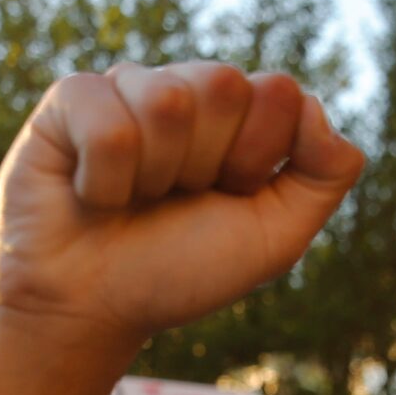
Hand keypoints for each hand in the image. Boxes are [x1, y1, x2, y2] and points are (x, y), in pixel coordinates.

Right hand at [0, 62, 362, 352]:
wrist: (95, 311)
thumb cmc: (180, 272)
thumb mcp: (275, 237)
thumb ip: (326, 174)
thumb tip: (314, 106)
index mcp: (239, 112)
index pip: (277, 91)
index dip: (255, 156)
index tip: (227, 195)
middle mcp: (185, 89)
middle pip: (223, 83)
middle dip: (204, 162)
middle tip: (175, 198)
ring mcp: (126, 87)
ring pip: (165, 100)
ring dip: (153, 175)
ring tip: (133, 200)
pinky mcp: (69, 100)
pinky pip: (106, 123)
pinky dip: (105, 181)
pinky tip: (92, 195)